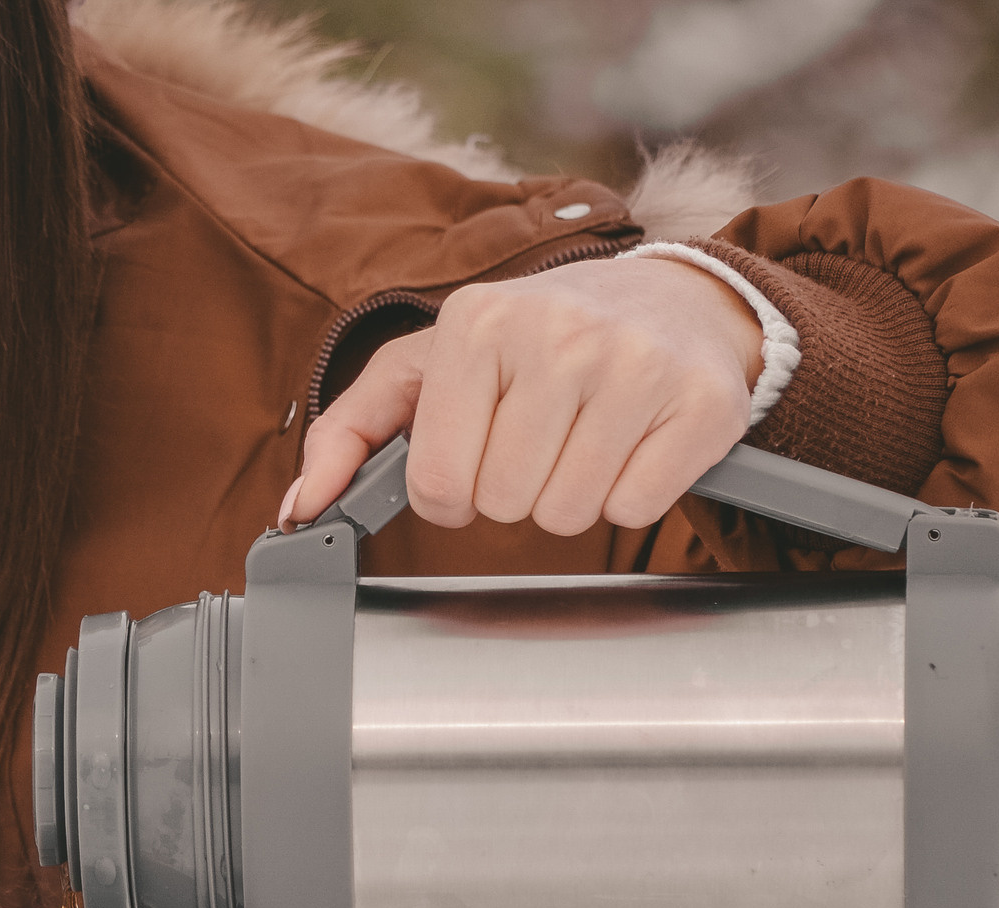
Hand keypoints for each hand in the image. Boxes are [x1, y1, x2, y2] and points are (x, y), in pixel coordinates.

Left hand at [281, 255, 765, 537]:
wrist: (673, 303)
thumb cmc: (534, 343)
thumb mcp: (430, 367)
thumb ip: (350, 433)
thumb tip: (297, 511)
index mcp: (476, 321)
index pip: (438, 482)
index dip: (452, 490)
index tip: (475, 455)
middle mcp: (557, 333)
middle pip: (504, 503)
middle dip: (514, 490)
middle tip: (538, 441)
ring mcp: (635, 366)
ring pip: (569, 513)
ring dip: (569, 496)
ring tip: (582, 439)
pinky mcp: (702, 404)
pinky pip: (636, 507)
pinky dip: (630, 494)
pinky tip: (630, 444)